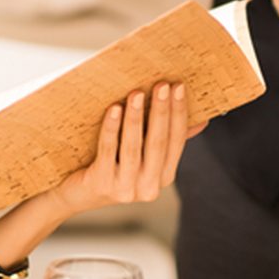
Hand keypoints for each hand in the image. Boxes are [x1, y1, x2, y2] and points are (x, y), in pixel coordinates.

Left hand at [51, 82, 197, 216]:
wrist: (75, 194)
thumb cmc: (111, 166)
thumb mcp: (142, 155)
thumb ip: (167, 140)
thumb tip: (202, 120)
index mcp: (163, 176)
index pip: (177, 140)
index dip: (178, 113)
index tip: (178, 86)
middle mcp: (148, 187)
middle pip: (158, 143)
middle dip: (161, 111)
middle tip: (162, 85)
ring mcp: (125, 189)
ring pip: (133, 147)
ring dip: (136, 118)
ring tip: (136, 93)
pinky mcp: (102, 184)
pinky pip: (108, 151)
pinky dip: (111, 128)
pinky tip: (113, 109)